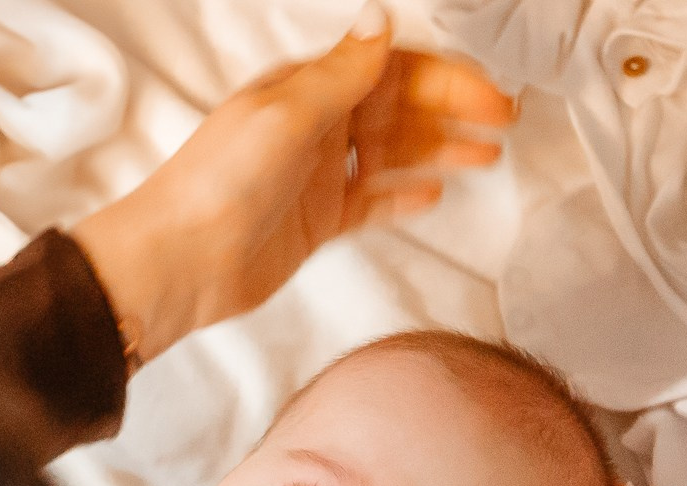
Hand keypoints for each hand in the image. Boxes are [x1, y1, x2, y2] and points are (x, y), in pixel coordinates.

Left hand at [72, 5, 514, 363]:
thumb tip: (380, 23)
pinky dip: (404, 196)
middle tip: (504, 124)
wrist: (182, 260)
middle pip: (400, 109)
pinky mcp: (320, 220)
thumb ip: (341, 74)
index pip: (390, 70)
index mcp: (307, 89)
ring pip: (395, 154)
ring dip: (440, 151)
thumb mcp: (286, 116)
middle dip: (453, 113)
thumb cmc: (219, 183)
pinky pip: (374, 201)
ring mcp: (320, 175)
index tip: (488, 95)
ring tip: (486, 158)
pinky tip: (434, 195)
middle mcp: (317, 126)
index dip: (444, 79)